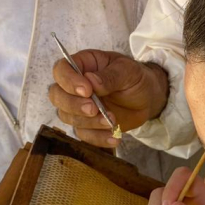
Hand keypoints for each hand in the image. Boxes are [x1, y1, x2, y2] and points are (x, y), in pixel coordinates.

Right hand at [50, 49, 168, 147]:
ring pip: (67, 117)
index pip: (61, 70)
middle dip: (73, 105)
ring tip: (112, 121)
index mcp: (82, 65)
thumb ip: (110, 76)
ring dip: (88, 122)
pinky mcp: (87, 125)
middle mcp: (74, 86)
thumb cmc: (135, 78)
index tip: (87, 90)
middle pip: (57, 96)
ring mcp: (78, 107)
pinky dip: (98, 138)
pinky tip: (114, 137)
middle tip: (93, 109)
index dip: (68, 81)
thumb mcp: (128, 71)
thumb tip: (91, 80)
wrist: (147, 98)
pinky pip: (84, 135)